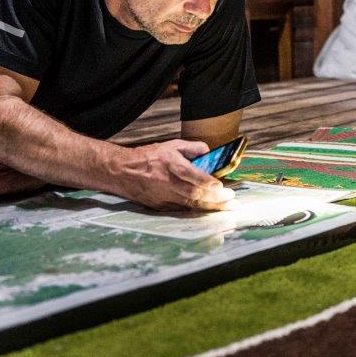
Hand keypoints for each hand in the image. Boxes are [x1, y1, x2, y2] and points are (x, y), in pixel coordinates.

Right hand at [110, 140, 233, 211]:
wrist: (122, 171)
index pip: (192, 176)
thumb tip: (209, 151)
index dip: (208, 183)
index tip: (222, 187)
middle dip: (215, 199)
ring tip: (227, 208)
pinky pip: (181, 210)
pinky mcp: (159, 206)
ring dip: (210, 208)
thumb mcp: (171, 145)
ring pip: (190, 205)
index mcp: (171, 164)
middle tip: (232, 201)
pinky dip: (196, 212)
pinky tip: (209, 211)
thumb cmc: (149, 156)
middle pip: (194, 194)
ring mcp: (163, 196)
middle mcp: (167, 182)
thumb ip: (192, 147)